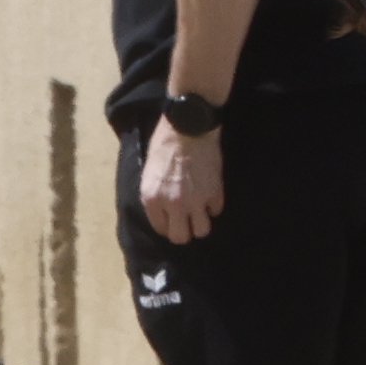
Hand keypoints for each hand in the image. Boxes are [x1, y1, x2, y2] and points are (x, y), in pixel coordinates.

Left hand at [137, 118, 225, 244]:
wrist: (188, 126)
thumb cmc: (164, 143)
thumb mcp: (149, 172)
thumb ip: (154, 194)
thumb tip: (162, 209)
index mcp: (152, 199)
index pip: (160, 229)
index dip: (167, 225)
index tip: (172, 219)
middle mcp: (173, 205)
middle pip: (180, 237)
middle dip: (184, 231)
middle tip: (187, 221)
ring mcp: (196, 201)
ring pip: (202, 231)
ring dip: (201, 223)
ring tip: (201, 212)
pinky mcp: (214, 193)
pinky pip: (216, 211)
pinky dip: (214, 205)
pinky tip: (210, 194)